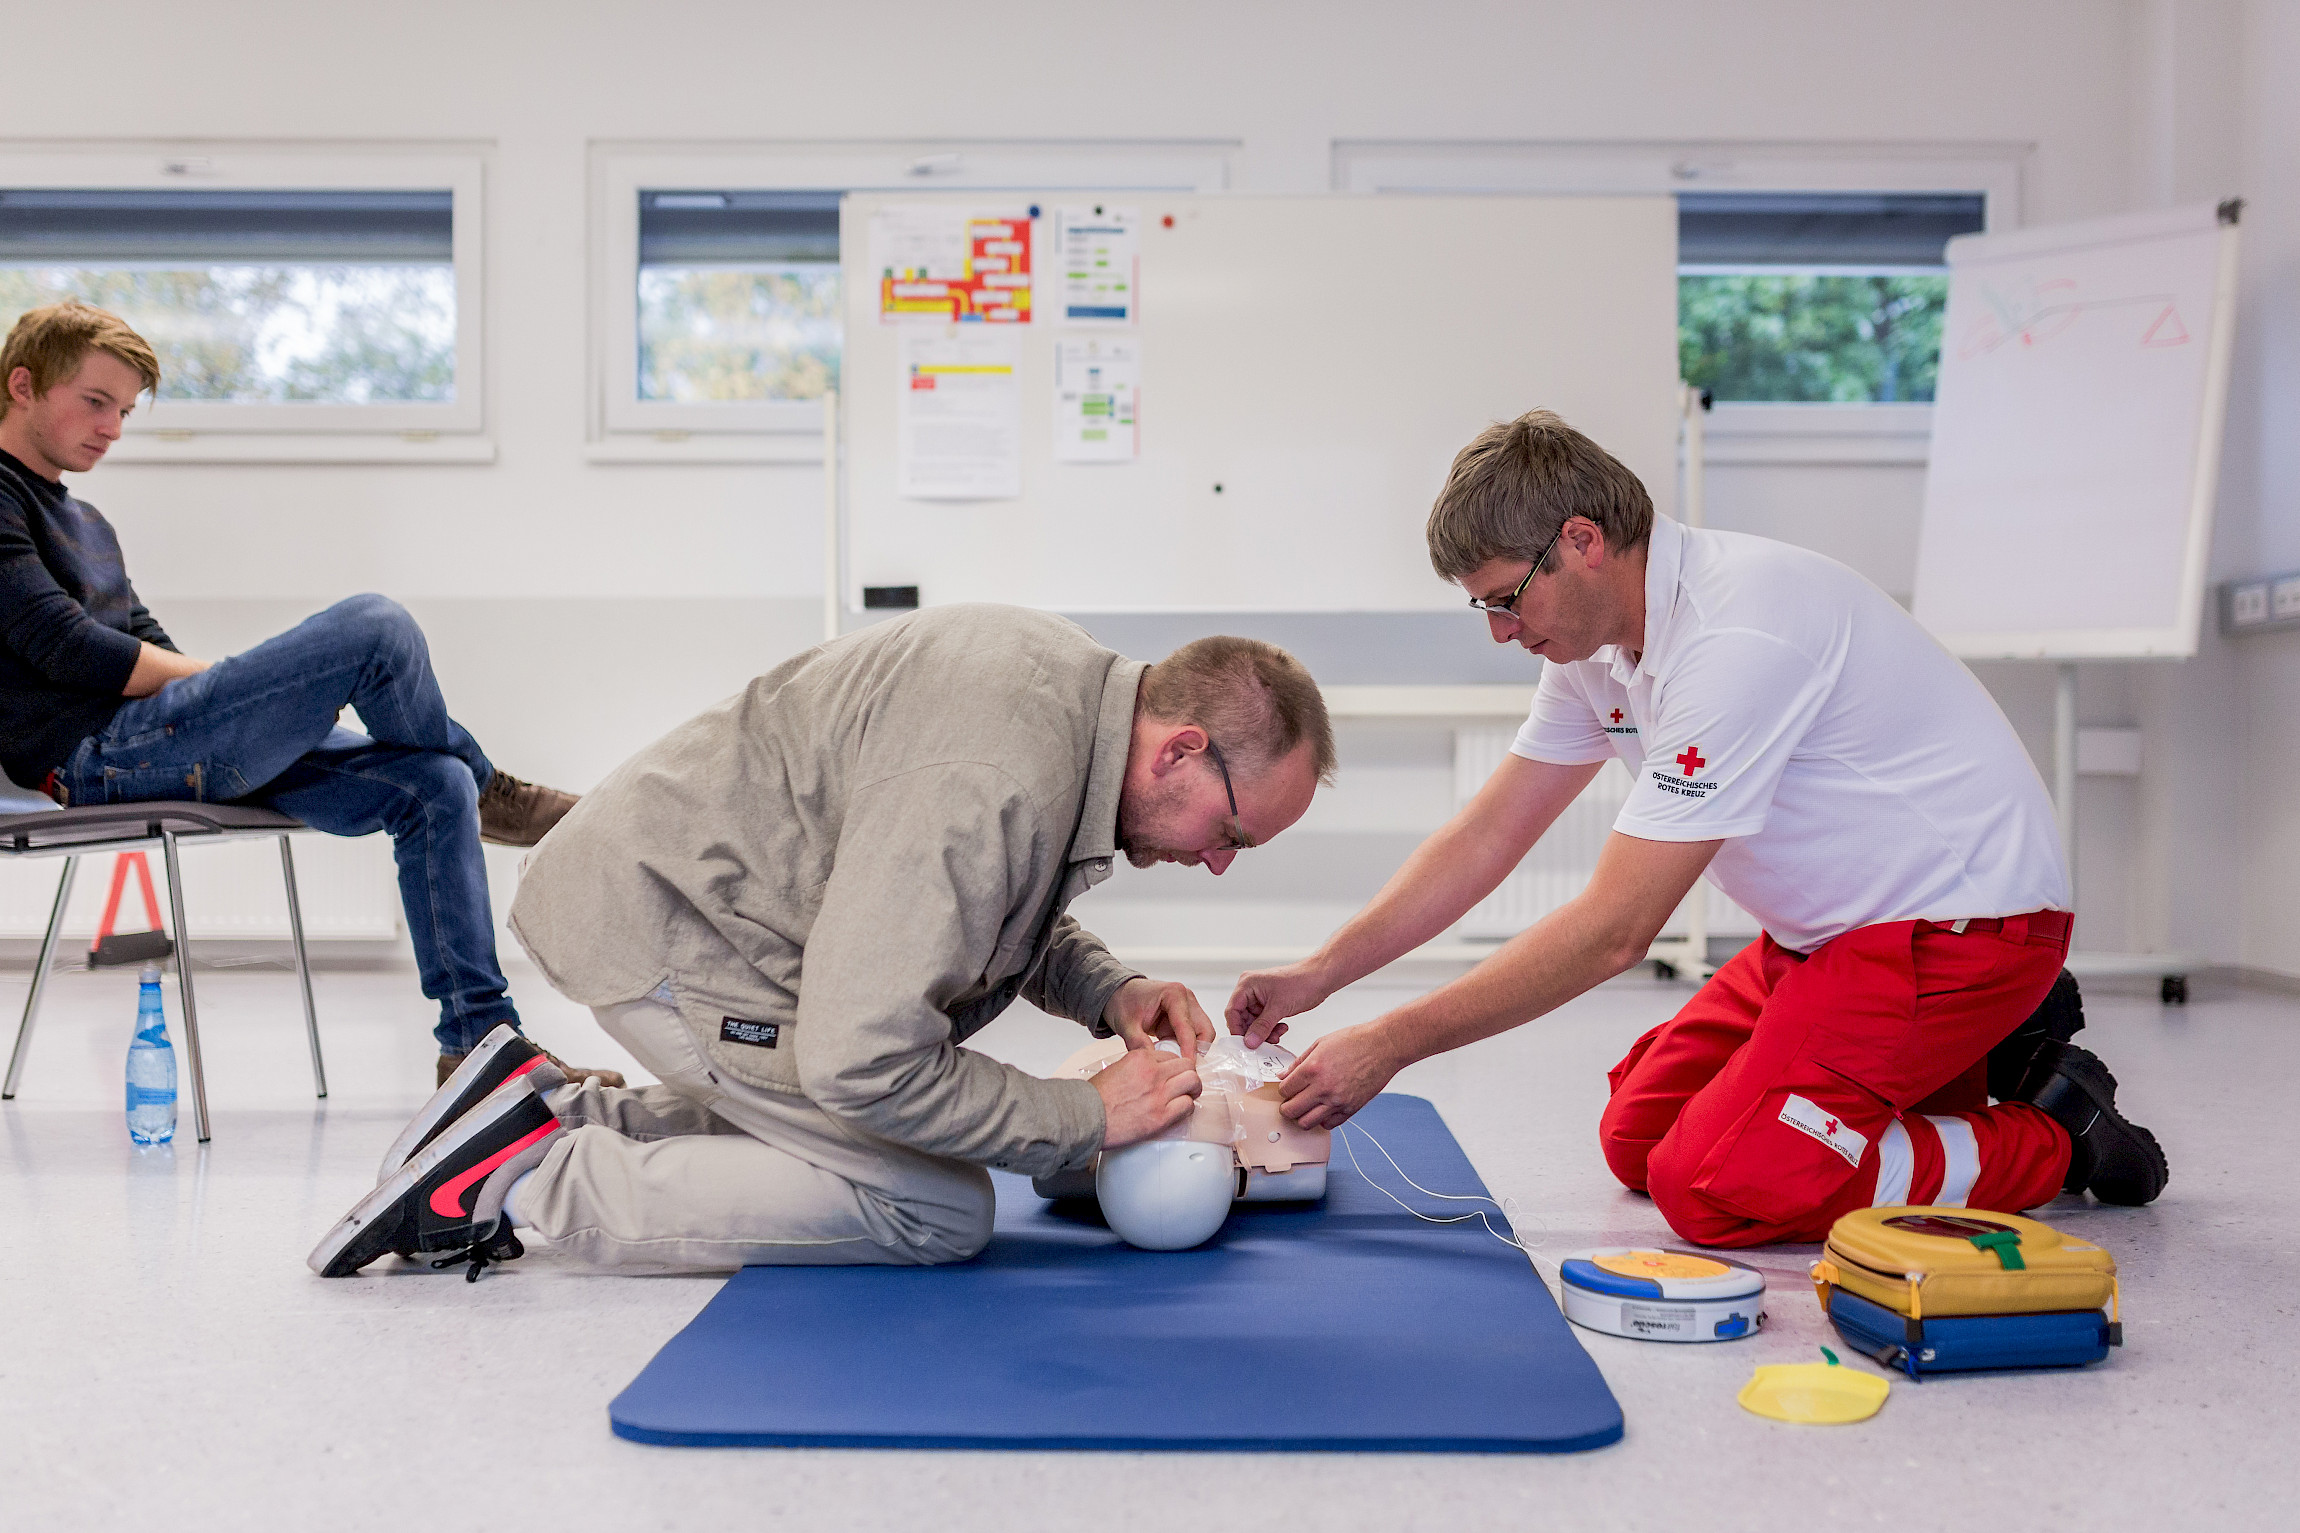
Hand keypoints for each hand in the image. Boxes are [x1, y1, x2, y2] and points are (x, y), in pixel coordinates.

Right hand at [1092, 1047, 1202, 1147]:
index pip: (1170, 1055)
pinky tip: (1181, 1110)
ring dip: (1192, 1089)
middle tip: (1187, 1084)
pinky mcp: (1161, 1116)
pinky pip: (1188, 1106)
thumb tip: (1150, 1073)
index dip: (1173, 1066)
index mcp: (1140, 1058)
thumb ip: (1136, 1067)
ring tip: (1189, 1095)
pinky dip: (1187, 1107)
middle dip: (1188, 1074)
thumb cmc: (1095, 1097)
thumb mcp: (1116, 1068)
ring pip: (1192, 1082)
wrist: (1086, 1117)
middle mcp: (1152, 1073)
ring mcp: (1159, 1094)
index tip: (1173, 1074)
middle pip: (1186, 1065)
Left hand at [1103, 977, 1214, 1061]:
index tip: (1187, 1066)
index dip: (1189, 1049)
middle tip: (1182, 1066)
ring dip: (1193, 1049)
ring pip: (1203, 1034)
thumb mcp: (1126, 1025)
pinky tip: (1171, 1053)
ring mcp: (1189, 1007)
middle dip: (1197, 1050)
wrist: (1120, 994)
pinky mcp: (1187, 1017)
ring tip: (1174, 1060)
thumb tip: (1153, 1063)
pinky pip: (1194, 1036)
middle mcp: (1186, 998)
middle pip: (1205, 1030)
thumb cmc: (1124, 1002)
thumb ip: (1138, 1043)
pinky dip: (1186, 1047)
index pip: (1188, 1027)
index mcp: (1173, 994)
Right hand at [1225, 961, 1332, 1047]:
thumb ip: (1262, 1027)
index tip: (1244, 1044)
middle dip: (1253, 1033)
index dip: (1236, 1029)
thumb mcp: (1279, 1007)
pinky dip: (1271, 1028)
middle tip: (1262, 1043)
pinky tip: (1282, 1028)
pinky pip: (1264, 1021)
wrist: (1321, 978)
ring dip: (1264, 1032)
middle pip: (1242, 1018)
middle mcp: (1251, 990)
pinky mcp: (1270, 1004)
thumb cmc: (1302, 982)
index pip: (1232, 1011)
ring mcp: (1260, 997)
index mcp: (1247, 984)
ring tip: (1276, 1035)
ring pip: (1254, 1023)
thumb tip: (1249, 1042)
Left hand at [1278, 1022, 1404, 1128]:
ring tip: (1306, 1107)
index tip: (1288, 1087)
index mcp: (1312, 1069)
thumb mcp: (1320, 1043)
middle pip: (1291, 1111)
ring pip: (1306, 1123)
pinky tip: (1324, 1109)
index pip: (1284, 1090)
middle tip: (1291, 1101)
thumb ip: (1298, 1062)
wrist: (1384, 1046)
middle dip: (1287, 1107)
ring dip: (1302, 1116)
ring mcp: (1338, 1101)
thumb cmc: (1355, 1041)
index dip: (1283, 1089)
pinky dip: (1322, 1120)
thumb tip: (1283, 1076)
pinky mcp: (1351, 1109)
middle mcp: (1323, 1088)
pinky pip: (1328, 1125)